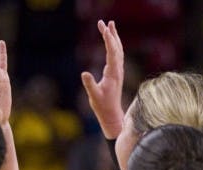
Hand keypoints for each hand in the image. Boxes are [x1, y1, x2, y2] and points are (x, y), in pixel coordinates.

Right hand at [81, 20, 124, 138]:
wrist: (112, 114)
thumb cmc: (102, 106)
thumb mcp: (94, 96)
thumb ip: (90, 85)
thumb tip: (84, 73)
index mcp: (112, 73)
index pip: (112, 52)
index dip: (108, 39)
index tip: (103, 29)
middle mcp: (117, 70)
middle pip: (116, 47)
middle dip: (111, 34)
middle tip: (104, 22)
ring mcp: (118, 71)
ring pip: (118, 50)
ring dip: (114, 37)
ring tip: (110, 25)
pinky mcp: (116, 73)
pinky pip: (117, 55)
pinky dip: (114, 45)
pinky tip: (111, 41)